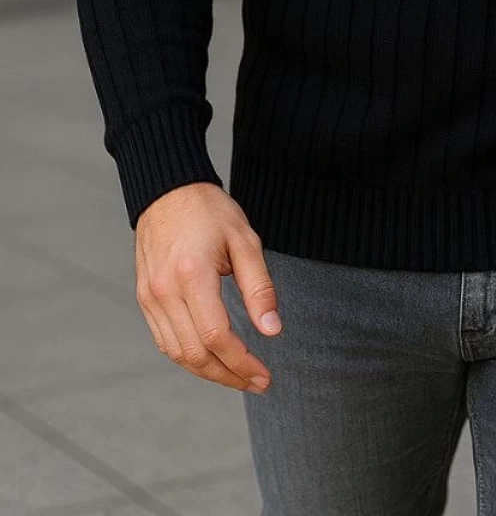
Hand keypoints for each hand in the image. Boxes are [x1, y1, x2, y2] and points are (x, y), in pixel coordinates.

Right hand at [134, 181, 281, 394]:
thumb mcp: (245, 240)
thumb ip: (259, 288)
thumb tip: (271, 330)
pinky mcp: (145, 298)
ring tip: (238, 376)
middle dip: (228, 376)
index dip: (241, 363)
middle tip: (257, 383)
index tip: (264, 375)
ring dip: (208, 372)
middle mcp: (165, 290)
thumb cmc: (210, 211)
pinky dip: (188, 357)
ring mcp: (151, 297)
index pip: (216, 336)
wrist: (168, 190)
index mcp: (193, 274)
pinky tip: (211, 358)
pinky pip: (164, 340)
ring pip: (177, 353)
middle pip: (195, 354)